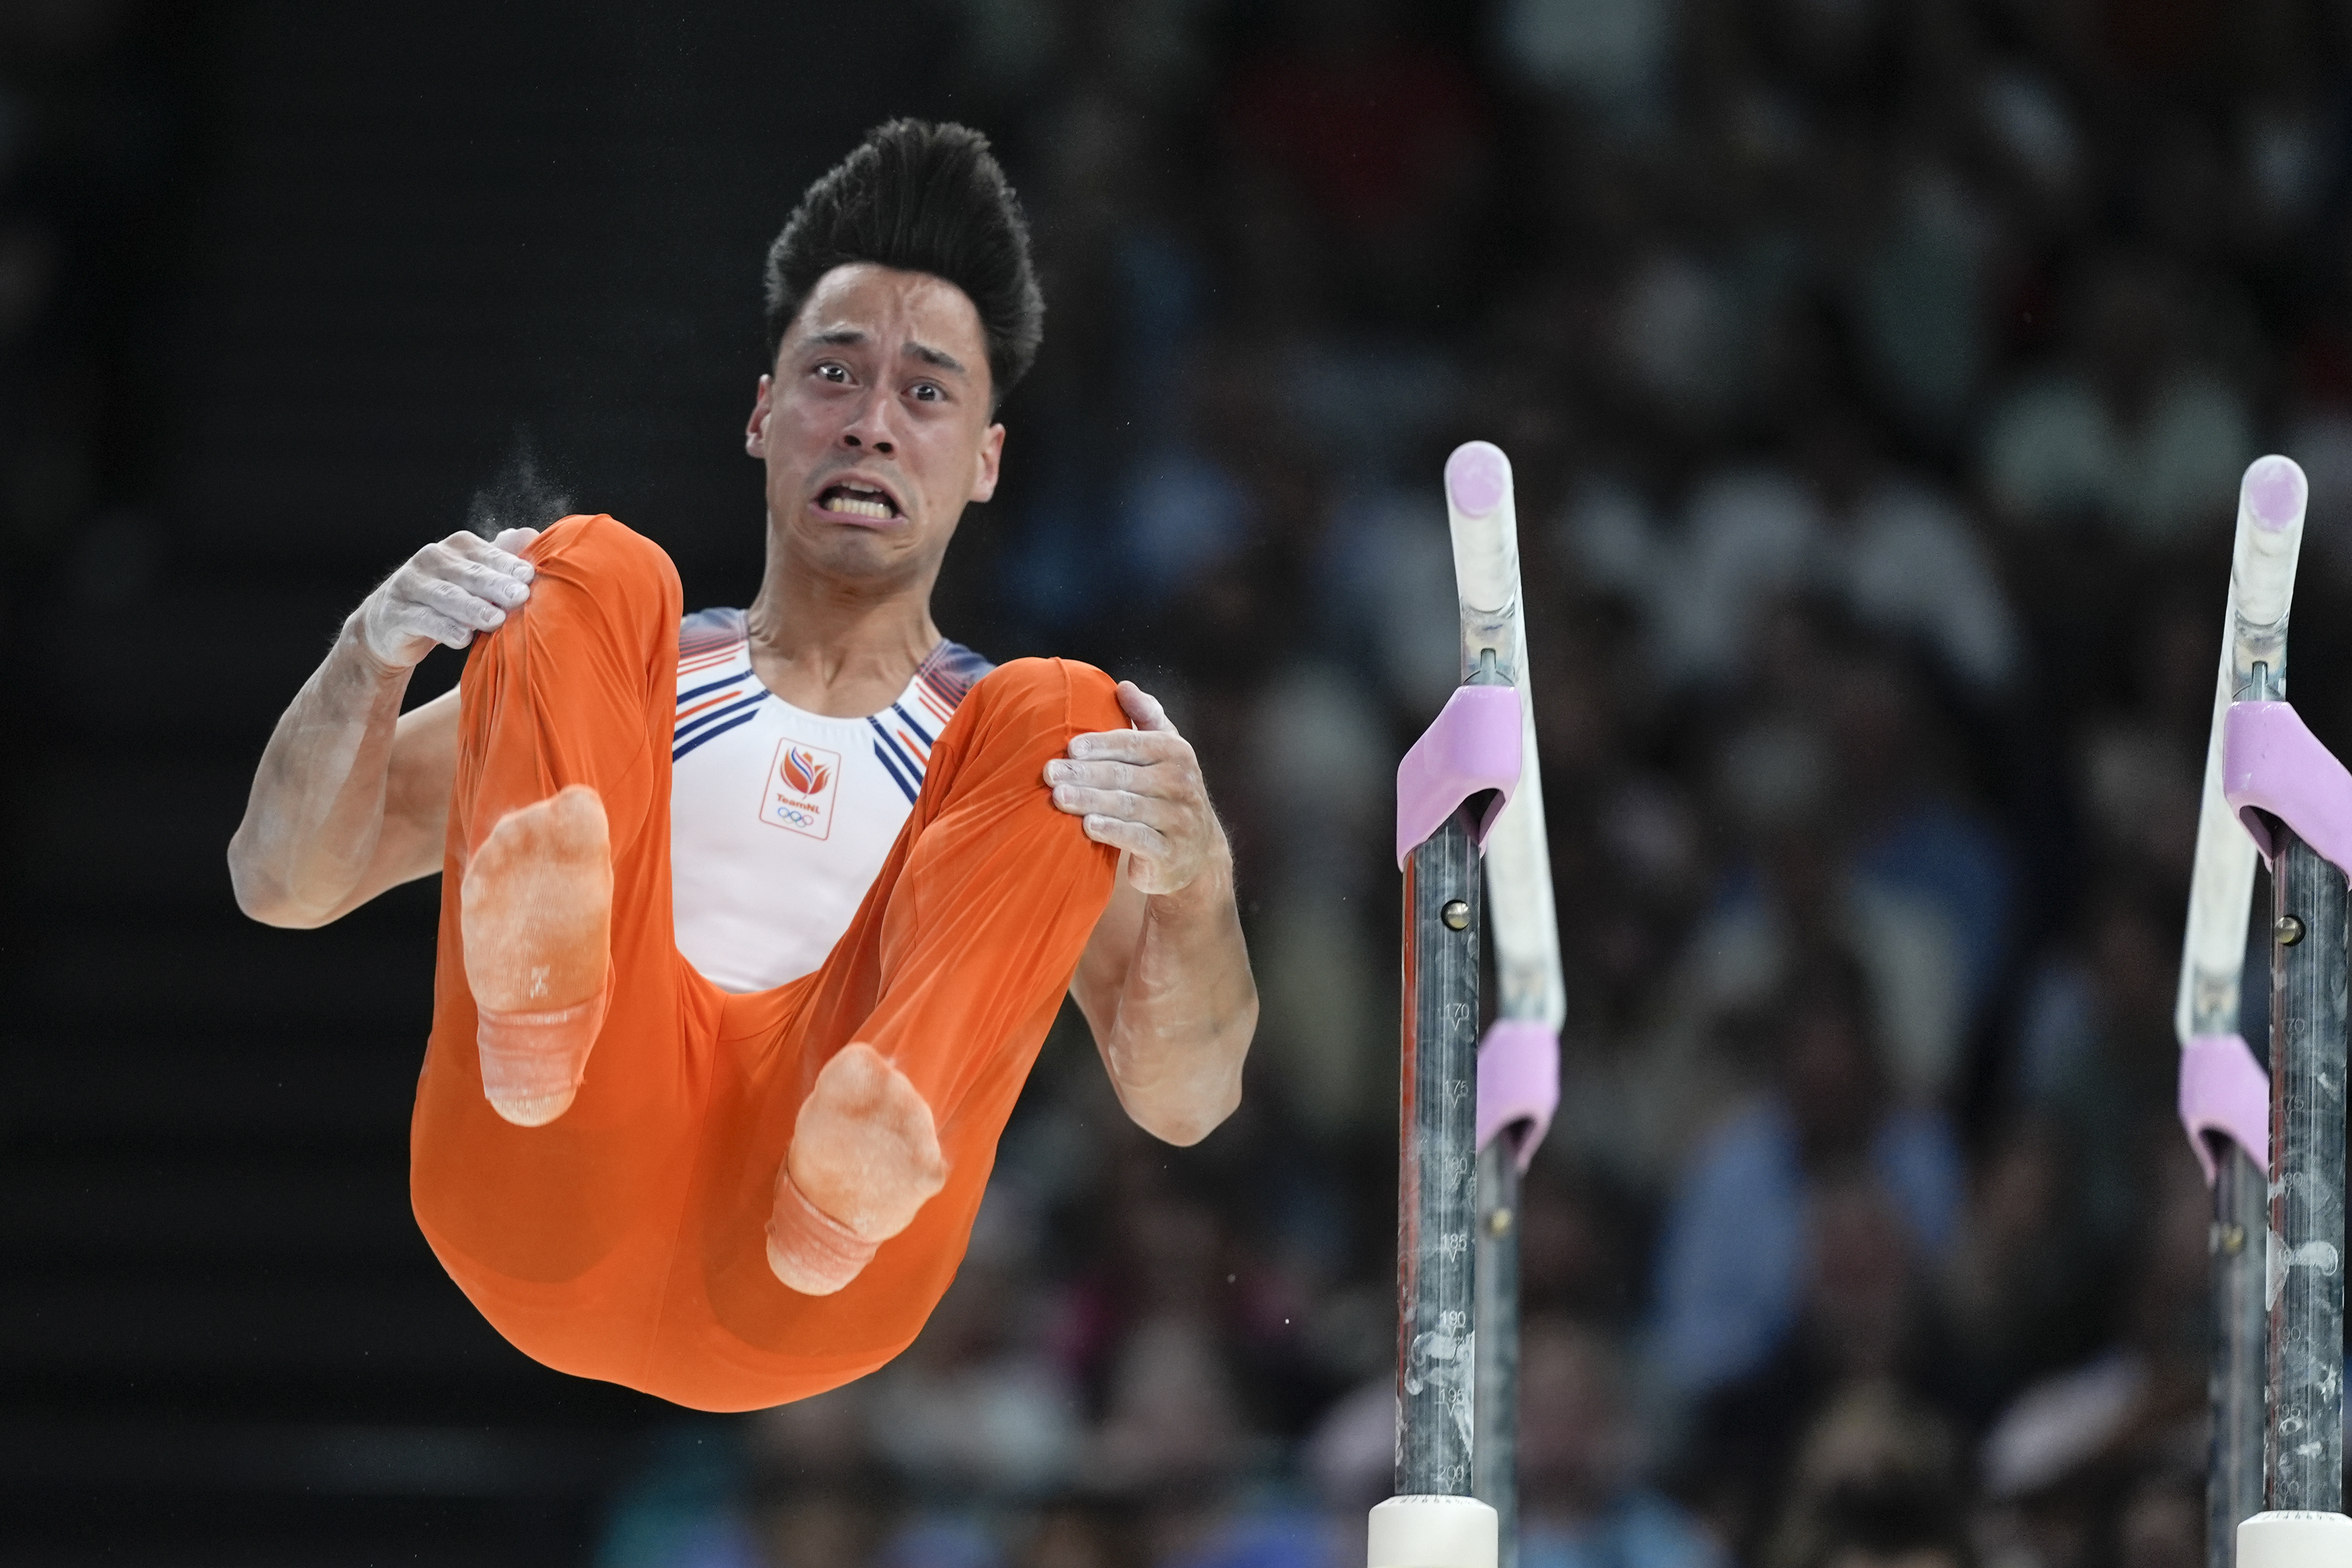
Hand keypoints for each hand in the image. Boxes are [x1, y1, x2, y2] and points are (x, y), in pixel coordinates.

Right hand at [352, 528, 539, 668]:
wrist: (390, 623)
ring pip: (448, 596)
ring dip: (473, 608)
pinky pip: (425, 620)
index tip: (529, 576)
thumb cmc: (446, 598)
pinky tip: (463, 638)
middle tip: (520, 596)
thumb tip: (529, 534)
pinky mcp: (396, 612)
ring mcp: (412, 584)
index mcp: (457, 547)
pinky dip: (445, 629)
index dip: (508, 565)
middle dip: (496, 585)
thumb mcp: (474, 577)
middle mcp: (432, 559)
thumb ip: (500, 558)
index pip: (487, 554)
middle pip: (470, 574)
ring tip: (496, 620)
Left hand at [1045, 681, 1224, 897]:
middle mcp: (1181, 783)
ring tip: (1059, 797)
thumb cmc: (1168, 793)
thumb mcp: (1167, 751)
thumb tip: (1124, 686)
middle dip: (1085, 773)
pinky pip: (1138, 839)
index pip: (1133, 743)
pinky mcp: (1169, 852)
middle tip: (1051, 773)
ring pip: (1128, 805)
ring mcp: (1178, 819)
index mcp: (1177, 752)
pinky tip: (1088, 826)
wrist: (1196, 853)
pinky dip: (1113, 831)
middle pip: (1125, 775)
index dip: (1100, 745)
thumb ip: (1147, 717)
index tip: (1069, 747)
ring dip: (1091, 800)